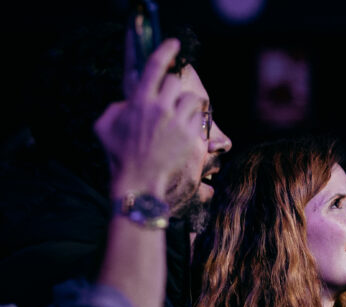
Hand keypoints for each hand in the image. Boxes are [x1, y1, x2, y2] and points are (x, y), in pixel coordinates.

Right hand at [94, 38, 205, 197]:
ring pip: (192, 99)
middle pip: (176, 82)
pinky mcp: (191, 137)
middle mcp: (160, 108)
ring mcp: (178, 123)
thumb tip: (127, 103)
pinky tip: (184, 131)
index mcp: (139, 102)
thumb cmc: (119, 155)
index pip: (154, 67)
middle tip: (168, 102)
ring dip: (187, 104)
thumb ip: (115, 108)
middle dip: (172, 89)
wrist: (140, 182)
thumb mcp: (104, 127)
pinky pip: (199, 118)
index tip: (173, 44)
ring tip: (178, 117)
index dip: (165, 51)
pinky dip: (194, 122)